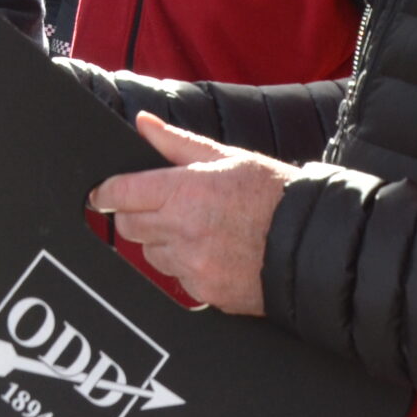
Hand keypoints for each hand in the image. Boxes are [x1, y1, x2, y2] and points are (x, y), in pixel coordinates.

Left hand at [87, 114, 296, 314]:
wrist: (313, 244)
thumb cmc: (274, 196)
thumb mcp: (227, 157)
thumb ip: (177, 143)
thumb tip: (144, 124)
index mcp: (185, 191)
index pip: (121, 193)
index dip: (106, 192)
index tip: (103, 193)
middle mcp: (183, 230)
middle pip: (128, 228)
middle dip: (135, 216)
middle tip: (159, 207)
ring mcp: (193, 265)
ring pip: (150, 256)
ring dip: (161, 243)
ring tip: (197, 229)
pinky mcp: (205, 292)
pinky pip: (177, 279)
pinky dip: (185, 267)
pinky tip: (212, 252)